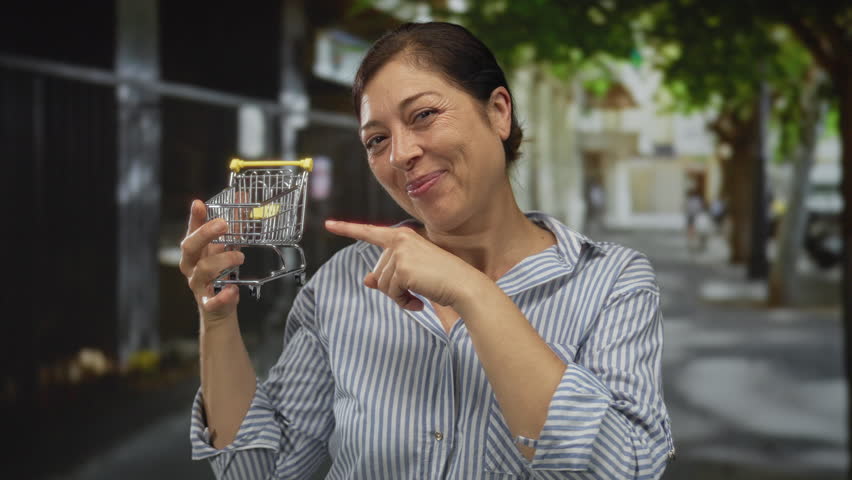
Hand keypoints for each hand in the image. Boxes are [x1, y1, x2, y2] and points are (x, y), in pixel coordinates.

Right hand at [180, 200, 244, 323]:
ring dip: (223, 260)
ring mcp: (197, 284)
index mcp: (195, 250)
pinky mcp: (208, 303)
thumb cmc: (220, 272)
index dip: (195, 217)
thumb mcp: (226, 247)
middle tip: (225, 224)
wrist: (219, 306)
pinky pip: (211, 301)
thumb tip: (243, 198)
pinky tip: (233, 289)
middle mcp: (191, 265)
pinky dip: (223, 296)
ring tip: (240, 256)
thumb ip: (234, 226)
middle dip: (206, 233)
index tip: (199, 203)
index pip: (192, 230)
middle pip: (190, 246)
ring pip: (203, 269)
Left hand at [325, 220, 482, 310]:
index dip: (347, 229)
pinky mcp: (402, 267)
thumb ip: (387, 274)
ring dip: (398, 297)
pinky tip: (419, 302)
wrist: (463, 286)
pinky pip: (391, 292)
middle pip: (377, 271)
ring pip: (382, 284)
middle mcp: (400, 239)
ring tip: (417, 297)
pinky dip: (403, 302)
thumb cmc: (442, 279)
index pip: (370, 232)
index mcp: (404, 236)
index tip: (329, 224)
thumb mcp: (411, 274)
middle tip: (413, 294)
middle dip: (392, 288)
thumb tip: (365, 279)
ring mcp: (400, 252)